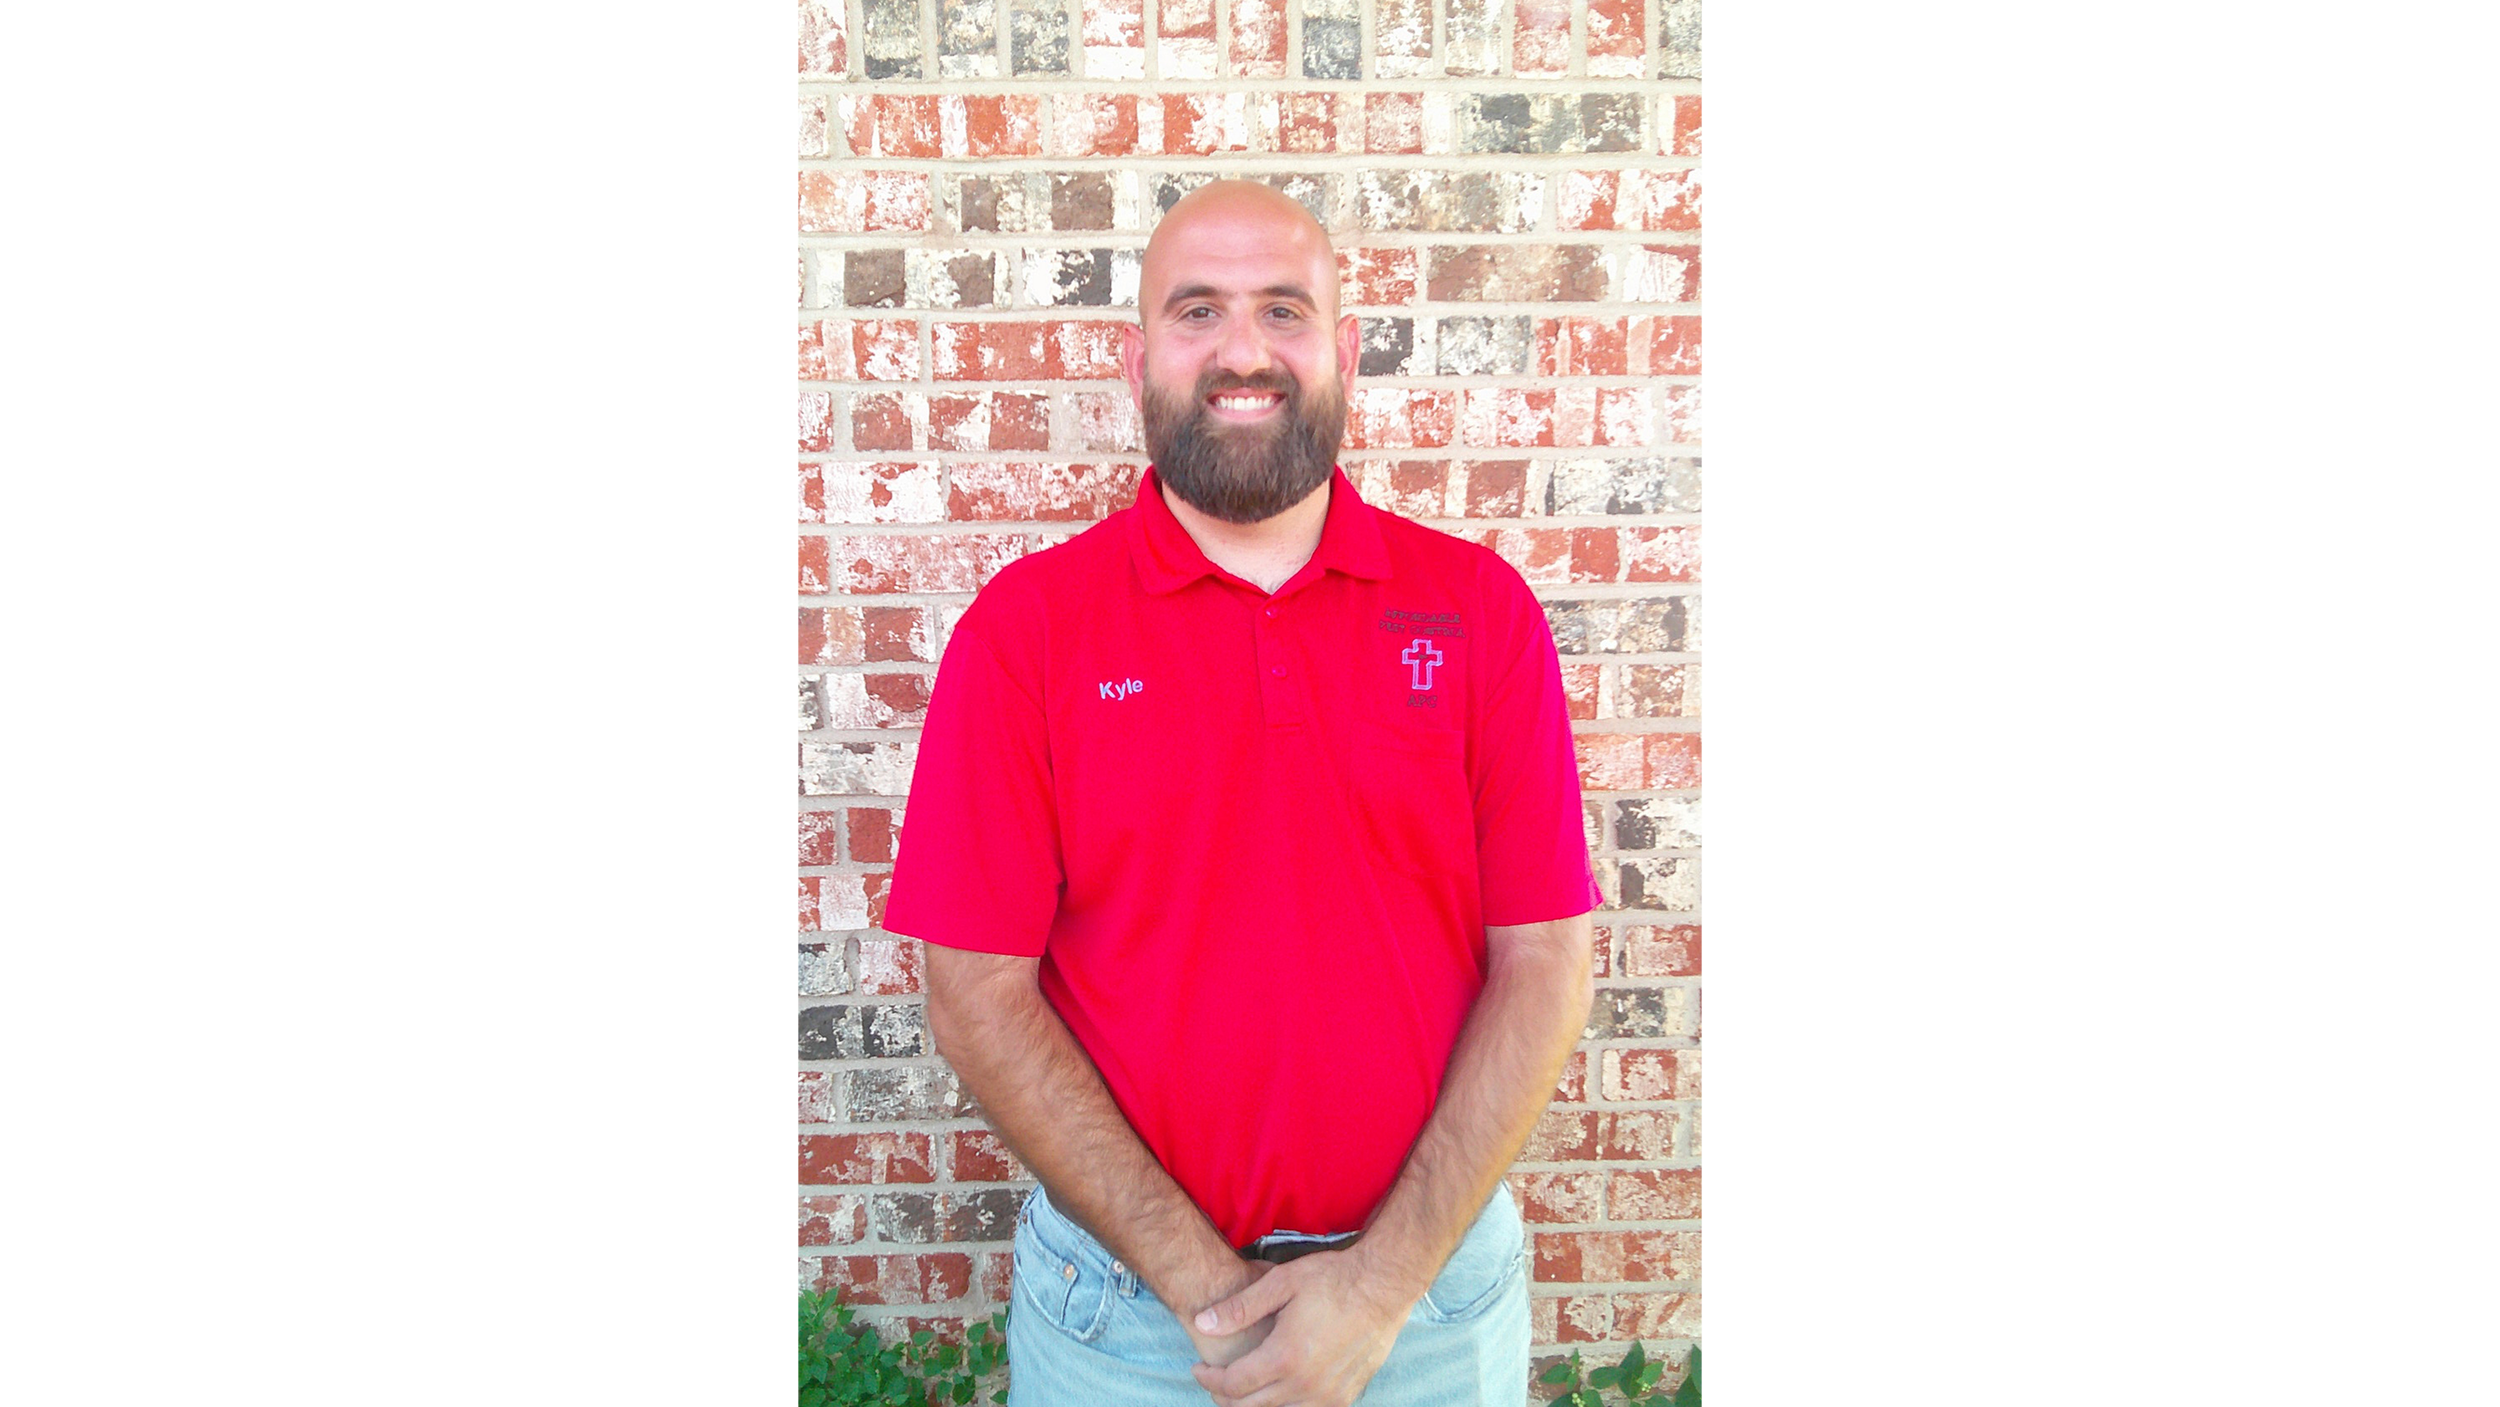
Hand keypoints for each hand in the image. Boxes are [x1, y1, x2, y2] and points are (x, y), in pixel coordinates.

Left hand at [1187, 1248, 1415, 1406]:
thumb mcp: (1280, 1283)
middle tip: (1214, 1379)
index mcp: (1285, 1357)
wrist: (1383, 1286)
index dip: (1209, 1380)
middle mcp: (1306, 1384)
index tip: (1198, 1369)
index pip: (1233, 1385)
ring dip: (1253, 1405)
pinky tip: (1276, 1389)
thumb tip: (1201, 1324)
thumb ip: (1239, 1308)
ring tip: (1242, 1387)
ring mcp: (1328, 1396)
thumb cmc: (1332, 1279)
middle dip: (1224, 1396)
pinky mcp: (1345, 1397)